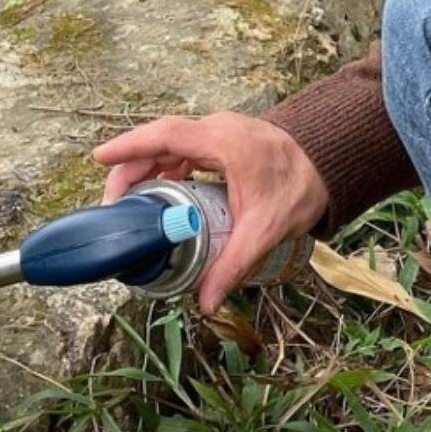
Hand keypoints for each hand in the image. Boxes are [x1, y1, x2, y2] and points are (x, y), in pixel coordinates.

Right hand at [91, 112, 327, 313]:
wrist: (331, 162)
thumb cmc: (301, 187)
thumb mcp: (265, 229)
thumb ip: (233, 264)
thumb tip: (207, 301)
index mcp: (222, 142)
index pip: (164, 137)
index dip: (128, 146)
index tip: (99, 158)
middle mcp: (215, 130)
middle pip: (157, 142)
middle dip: (128, 167)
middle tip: (110, 202)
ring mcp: (217, 132)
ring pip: (166, 145)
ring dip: (143, 168)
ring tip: (126, 202)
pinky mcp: (219, 141)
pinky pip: (180, 149)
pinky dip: (161, 167)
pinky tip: (156, 193)